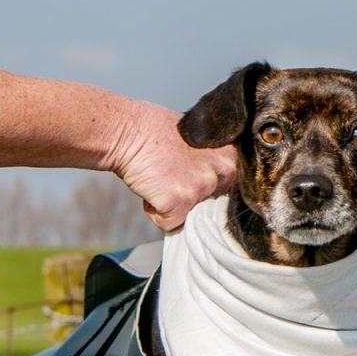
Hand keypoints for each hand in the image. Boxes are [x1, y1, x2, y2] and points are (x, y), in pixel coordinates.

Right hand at [107, 102, 235, 229]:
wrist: (126, 131)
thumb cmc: (155, 132)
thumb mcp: (196, 141)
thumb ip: (211, 162)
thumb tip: (214, 186)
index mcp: (230, 155)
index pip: (227, 189)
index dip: (203, 186)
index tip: (186, 174)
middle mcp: (223, 170)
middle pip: (211, 204)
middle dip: (190, 197)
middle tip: (169, 174)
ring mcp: (202, 186)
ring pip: (192, 215)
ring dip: (172, 204)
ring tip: (159, 178)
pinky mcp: (180, 201)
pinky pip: (170, 224)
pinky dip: (155, 212)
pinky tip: (149, 187)